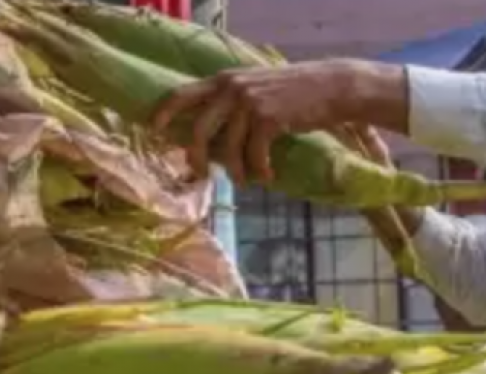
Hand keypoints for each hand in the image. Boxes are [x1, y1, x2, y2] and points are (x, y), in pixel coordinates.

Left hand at [151, 59, 405, 184]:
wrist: (331, 87)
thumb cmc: (293, 94)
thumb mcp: (255, 88)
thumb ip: (230, 104)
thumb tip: (208, 138)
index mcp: (224, 79)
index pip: (182, 94)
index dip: (164, 113)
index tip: (154, 132)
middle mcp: (232, 88)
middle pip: (199, 130)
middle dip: (196, 157)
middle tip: (200, 175)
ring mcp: (249, 103)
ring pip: (228, 149)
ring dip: (235, 171)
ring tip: (244, 181)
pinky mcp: (268, 119)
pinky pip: (254, 155)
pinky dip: (260, 171)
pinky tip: (269, 177)